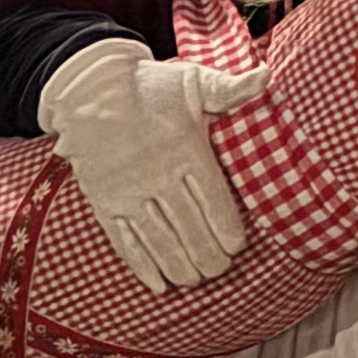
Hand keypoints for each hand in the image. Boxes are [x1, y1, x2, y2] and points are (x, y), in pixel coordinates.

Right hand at [39, 40, 268, 293]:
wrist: (90, 89)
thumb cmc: (151, 86)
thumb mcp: (194, 80)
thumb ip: (230, 88)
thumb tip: (267, 74)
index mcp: (184, 149)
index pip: (210, 196)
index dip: (224, 226)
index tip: (237, 247)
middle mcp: (155, 174)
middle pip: (186, 224)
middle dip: (205, 253)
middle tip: (219, 270)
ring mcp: (127, 191)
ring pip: (157, 237)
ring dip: (177, 264)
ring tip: (194, 280)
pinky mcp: (103, 200)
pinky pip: (123, 239)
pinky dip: (140, 264)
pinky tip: (157, 283)